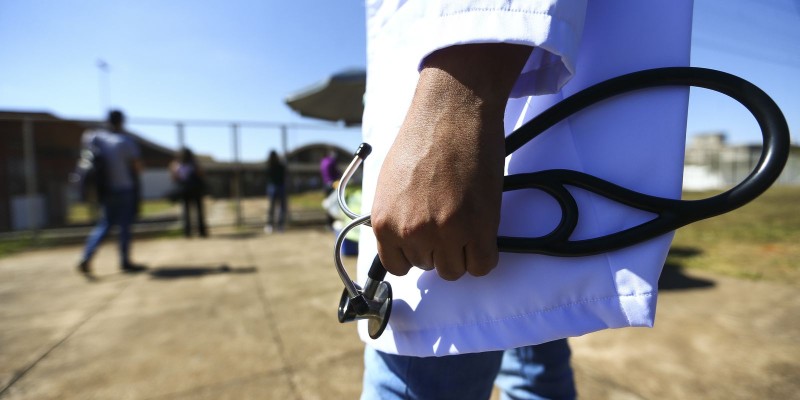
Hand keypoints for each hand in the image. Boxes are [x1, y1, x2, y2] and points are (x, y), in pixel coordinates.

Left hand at [371, 43, 531, 280]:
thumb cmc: (423, 138)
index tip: (426, 240)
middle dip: (439, 248)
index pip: (398, 265)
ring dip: (462, 251)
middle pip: (429, 267)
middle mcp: (411, 232)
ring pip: (455, 270)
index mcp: (384, 222)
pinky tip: (483, 233)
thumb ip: (395, 216)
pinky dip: (484, 254)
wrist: (453, 112)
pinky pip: (482, 265)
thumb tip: (402, 239)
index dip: (415, 253)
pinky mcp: (477, 228)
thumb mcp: (391, 183)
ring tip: (466, 221)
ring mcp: (445, 233)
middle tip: (450, 218)